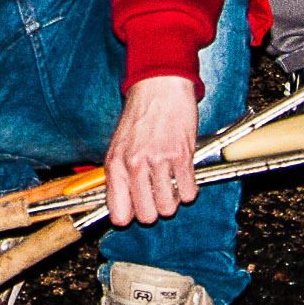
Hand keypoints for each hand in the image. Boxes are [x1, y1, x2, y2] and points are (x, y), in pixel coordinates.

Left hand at [104, 75, 200, 225]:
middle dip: (154, 210)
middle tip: (157, 196)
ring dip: (172, 200)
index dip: (129, 217)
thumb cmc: (140, 116)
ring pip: (168, 208)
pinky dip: (187, 190)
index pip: (118, 211)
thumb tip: (122, 208)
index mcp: (116, 164)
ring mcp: (158, 162)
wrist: (159, 87)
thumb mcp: (119, 144)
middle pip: (146, 215)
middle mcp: (134, 165)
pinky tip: (183, 176)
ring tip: (170, 183)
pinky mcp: (181, 157)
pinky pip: (187, 193)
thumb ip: (118, 175)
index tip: (135, 212)